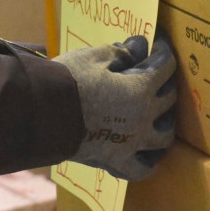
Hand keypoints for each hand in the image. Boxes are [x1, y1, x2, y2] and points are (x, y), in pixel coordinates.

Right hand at [58, 32, 176, 180]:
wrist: (41, 114)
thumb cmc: (67, 80)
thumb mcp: (94, 58)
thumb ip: (121, 52)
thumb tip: (139, 45)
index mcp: (141, 89)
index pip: (164, 66)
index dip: (163, 50)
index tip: (157, 43)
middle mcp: (144, 118)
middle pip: (168, 99)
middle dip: (165, 81)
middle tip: (155, 72)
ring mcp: (132, 143)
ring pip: (164, 137)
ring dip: (166, 122)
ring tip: (160, 115)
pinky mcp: (116, 161)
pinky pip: (141, 168)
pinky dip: (148, 161)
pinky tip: (145, 153)